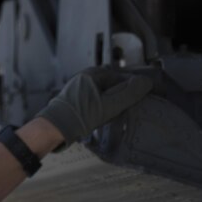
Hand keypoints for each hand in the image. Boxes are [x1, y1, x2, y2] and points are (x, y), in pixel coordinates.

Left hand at [34, 67, 152, 150]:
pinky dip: (102, 104)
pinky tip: (104, 114)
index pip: (121, 76)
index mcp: (93, 73)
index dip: (132, 87)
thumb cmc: (80, 116)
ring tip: (118, 111)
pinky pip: (94, 98)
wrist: (56, 128)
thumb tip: (145, 82)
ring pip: (103, 91)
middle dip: (122, 93)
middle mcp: (85, 77)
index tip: (141, 97)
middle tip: (130, 106)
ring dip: (112, 100)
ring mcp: (79, 87)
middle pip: (112, 83)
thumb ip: (128, 93)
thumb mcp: (110, 105)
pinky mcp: (75, 99)